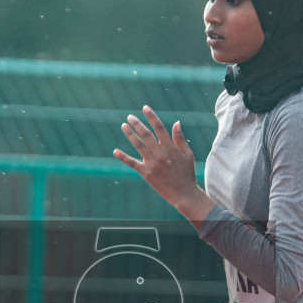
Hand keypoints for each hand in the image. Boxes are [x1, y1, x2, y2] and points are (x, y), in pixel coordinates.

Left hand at [113, 105, 214, 226]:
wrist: (184, 194)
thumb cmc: (187, 173)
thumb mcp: (187, 154)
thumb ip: (180, 139)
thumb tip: (176, 122)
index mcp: (170, 147)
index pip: (159, 127)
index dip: (151, 116)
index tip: (145, 108)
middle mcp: (160, 153)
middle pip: (146, 134)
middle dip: (137, 124)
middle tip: (129, 117)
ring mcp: (152, 163)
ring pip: (138, 145)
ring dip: (130, 134)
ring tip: (123, 126)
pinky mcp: (146, 173)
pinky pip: (132, 164)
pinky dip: (123, 157)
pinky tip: (115, 151)